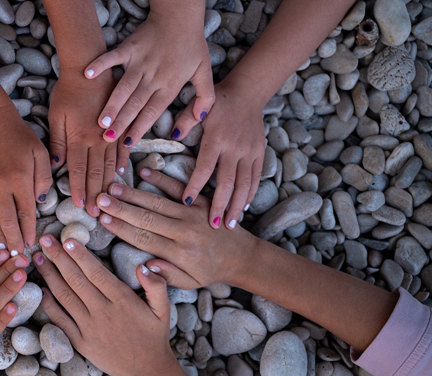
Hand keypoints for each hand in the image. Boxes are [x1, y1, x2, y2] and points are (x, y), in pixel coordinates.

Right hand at [0, 111, 52, 254]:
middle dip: (12, 240)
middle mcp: (0, 185)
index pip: (25, 213)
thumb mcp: (41, 152)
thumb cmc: (19, 135)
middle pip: (6, 221)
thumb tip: (39, 202)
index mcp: (20, 179)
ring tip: (2, 247)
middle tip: (16, 254)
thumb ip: (43, 179)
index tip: (30, 244)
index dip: (28, 232)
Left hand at [32, 235, 174, 375]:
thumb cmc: (154, 336)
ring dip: (49, 276)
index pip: (96, 272)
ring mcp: (89, 328)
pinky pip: (61, 320)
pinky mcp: (80, 342)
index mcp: (122, 300)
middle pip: (75, 280)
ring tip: (38, 259)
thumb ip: (157, 285)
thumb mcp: (163, 309)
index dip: (79, 255)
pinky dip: (49, 304)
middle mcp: (102, 312)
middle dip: (58, 258)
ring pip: (64, 297)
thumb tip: (144, 267)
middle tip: (45, 240)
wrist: (146, 370)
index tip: (67, 239)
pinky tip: (40, 289)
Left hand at [49, 68, 116, 215]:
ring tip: (108, 201)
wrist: (88, 68)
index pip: (79, 170)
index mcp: (79, 138)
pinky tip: (121, 174)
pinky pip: (122, 148)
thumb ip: (57, 142)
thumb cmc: (67, 91)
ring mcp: (110, 133)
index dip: (80, 190)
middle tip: (96, 213)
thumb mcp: (56, 116)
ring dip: (108, 184)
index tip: (80, 206)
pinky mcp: (119, 125)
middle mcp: (97, 139)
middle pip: (96, 173)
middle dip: (95, 194)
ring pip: (110, 165)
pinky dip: (121, 162)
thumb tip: (56, 165)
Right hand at [84, 9, 212, 168]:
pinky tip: (87, 75)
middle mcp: (153, 76)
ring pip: (123, 87)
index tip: (128, 143)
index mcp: (170, 85)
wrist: (180, 15)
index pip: (153, 111)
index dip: (140, 128)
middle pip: (135, 104)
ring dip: (111, 104)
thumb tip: (201, 118)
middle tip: (108, 138)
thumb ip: (205, 97)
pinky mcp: (129, 47)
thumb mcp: (205, 72)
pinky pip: (112, 57)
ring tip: (100, 121)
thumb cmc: (192, 45)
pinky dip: (100, 65)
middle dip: (122, 122)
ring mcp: (139, 62)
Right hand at [96, 170, 255, 288]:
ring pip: (157, 202)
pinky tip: (145, 172)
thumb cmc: (210, 271)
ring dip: (133, 194)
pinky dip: (162, 179)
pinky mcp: (202, 202)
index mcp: (179, 253)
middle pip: (146, 218)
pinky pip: (179, 188)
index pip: (143, 238)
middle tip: (100, 199)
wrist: (242, 256)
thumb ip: (166, 276)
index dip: (121, 228)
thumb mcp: (189, 283)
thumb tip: (144, 266)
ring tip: (112, 187)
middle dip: (120, 208)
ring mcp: (193, 214)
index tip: (103, 219)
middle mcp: (184, 232)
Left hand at [174, 78, 265, 228]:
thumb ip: (186, 121)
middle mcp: (235, 148)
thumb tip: (173, 134)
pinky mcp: (260, 153)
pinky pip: (256, 178)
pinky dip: (250, 194)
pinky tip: (243, 208)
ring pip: (245, 183)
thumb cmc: (218, 101)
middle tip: (213, 225)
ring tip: (230, 224)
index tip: (187, 203)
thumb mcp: (200, 107)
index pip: (205, 167)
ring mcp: (250, 152)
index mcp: (216, 138)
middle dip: (220, 205)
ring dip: (237, 205)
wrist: (248, 92)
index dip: (195, 186)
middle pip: (227, 182)